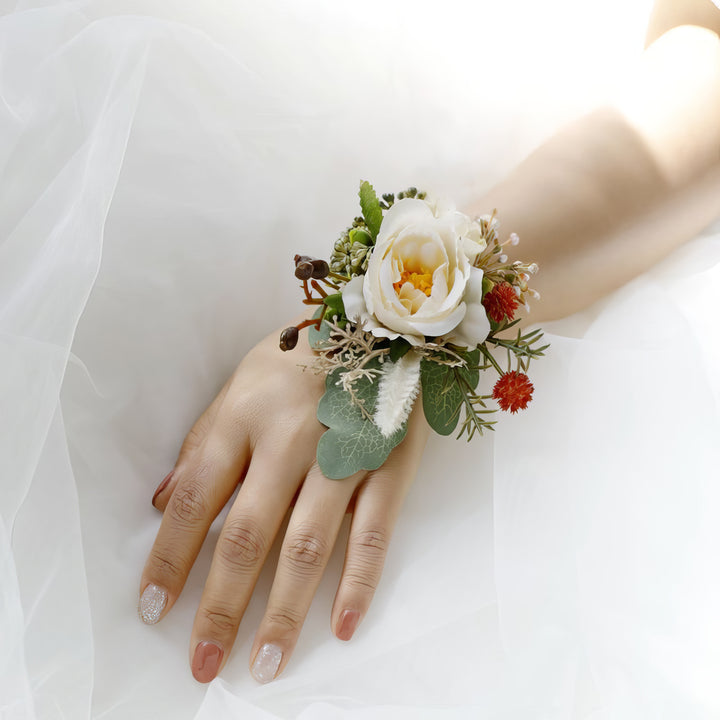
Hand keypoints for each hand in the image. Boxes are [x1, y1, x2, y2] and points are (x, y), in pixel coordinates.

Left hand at [139, 324, 427, 683]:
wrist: (381, 324)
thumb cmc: (301, 355)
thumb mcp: (241, 381)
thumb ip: (203, 439)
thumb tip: (165, 501)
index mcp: (244, 416)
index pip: (198, 499)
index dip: (171, 558)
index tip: (153, 610)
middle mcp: (289, 440)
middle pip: (247, 535)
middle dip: (220, 606)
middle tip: (203, 662)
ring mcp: (345, 454)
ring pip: (308, 545)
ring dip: (284, 611)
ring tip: (264, 663)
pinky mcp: (391, 465)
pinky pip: (374, 532)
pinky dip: (359, 582)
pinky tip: (343, 627)